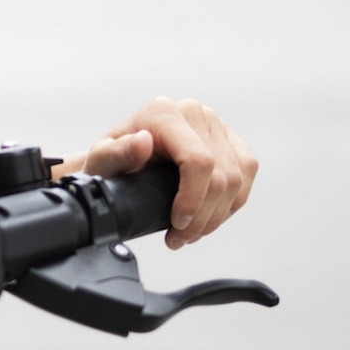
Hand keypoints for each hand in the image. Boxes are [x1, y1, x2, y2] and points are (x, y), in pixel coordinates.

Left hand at [77, 97, 256, 249]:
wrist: (123, 159)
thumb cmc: (112, 162)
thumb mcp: (102, 161)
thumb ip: (117, 153)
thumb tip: (143, 142)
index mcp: (164, 113)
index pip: (198, 161)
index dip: (194, 200)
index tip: (177, 223)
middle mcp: (194, 112)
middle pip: (221, 176)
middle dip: (203, 217)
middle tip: (180, 237)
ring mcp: (215, 123)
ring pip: (237, 179)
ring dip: (218, 215)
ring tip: (192, 232)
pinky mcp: (230, 138)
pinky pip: (247, 173)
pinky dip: (232, 202)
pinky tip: (211, 216)